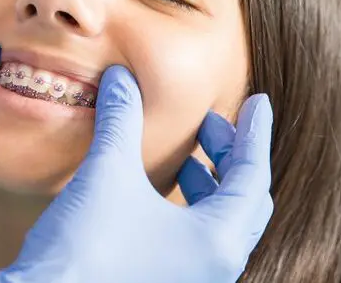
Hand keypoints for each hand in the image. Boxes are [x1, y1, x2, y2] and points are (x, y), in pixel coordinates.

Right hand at [0, 66, 273, 282]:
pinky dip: (189, 214)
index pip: (253, 175)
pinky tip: (157, 197)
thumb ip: (122, 119)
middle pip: (244, 204)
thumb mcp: (108, 172)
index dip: (253, 132)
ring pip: (219, 229)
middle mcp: (215, 269)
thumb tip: (120, 77)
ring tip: (185, 160)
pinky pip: (196, 247)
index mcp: (218, 241)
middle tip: (210, 125)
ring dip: (208, 188)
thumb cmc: (84, 248)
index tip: (257, 102)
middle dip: (230, 159)